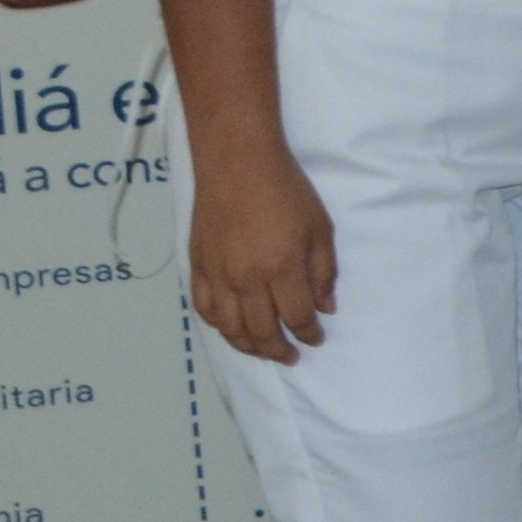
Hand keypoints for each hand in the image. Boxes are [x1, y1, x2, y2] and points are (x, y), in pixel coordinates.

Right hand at [189, 154, 337, 362]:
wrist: (237, 164)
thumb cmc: (287, 190)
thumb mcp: (320, 228)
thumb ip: (323, 272)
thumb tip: (325, 308)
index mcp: (280, 269)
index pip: (295, 318)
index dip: (308, 335)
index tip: (316, 340)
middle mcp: (245, 279)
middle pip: (260, 331)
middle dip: (278, 350)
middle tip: (291, 357)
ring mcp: (217, 275)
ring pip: (229, 327)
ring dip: (247, 346)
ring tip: (263, 351)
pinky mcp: (197, 265)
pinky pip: (204, 308)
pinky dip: (218, 325)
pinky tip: (231, 328)